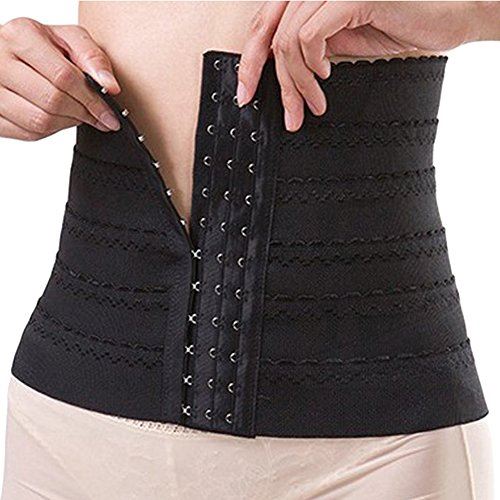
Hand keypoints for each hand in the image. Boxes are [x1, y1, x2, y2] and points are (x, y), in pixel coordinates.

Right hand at [0, 17, 120, 140]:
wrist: (8, 53)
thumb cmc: (41, 46)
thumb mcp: (68, 40)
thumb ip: (92, 58)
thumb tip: (110, 86)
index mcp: (21, 36)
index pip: (64, 77)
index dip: (92, 101)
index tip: (109, 115)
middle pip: (53, 102)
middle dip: (82, 114)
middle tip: (97, 118)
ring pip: (40, 122)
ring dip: (67, 124)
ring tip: (76, 115)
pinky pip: (27, 133)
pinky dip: (49, 131)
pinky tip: (56, 118)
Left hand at [237, 1, 495, 131]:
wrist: (444, 16)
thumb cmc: (397, 23)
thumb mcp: (340, 40)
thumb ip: (309, 46)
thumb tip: (282, 70)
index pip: (264, 24)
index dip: (250, 61)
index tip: (246, 93)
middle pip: (268, 33)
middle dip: (267, 79)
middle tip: (276, 110)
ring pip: (287, 41)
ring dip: (296, 83)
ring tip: (312, 102)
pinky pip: (310, 37)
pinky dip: (312, 65)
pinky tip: (327, 77)